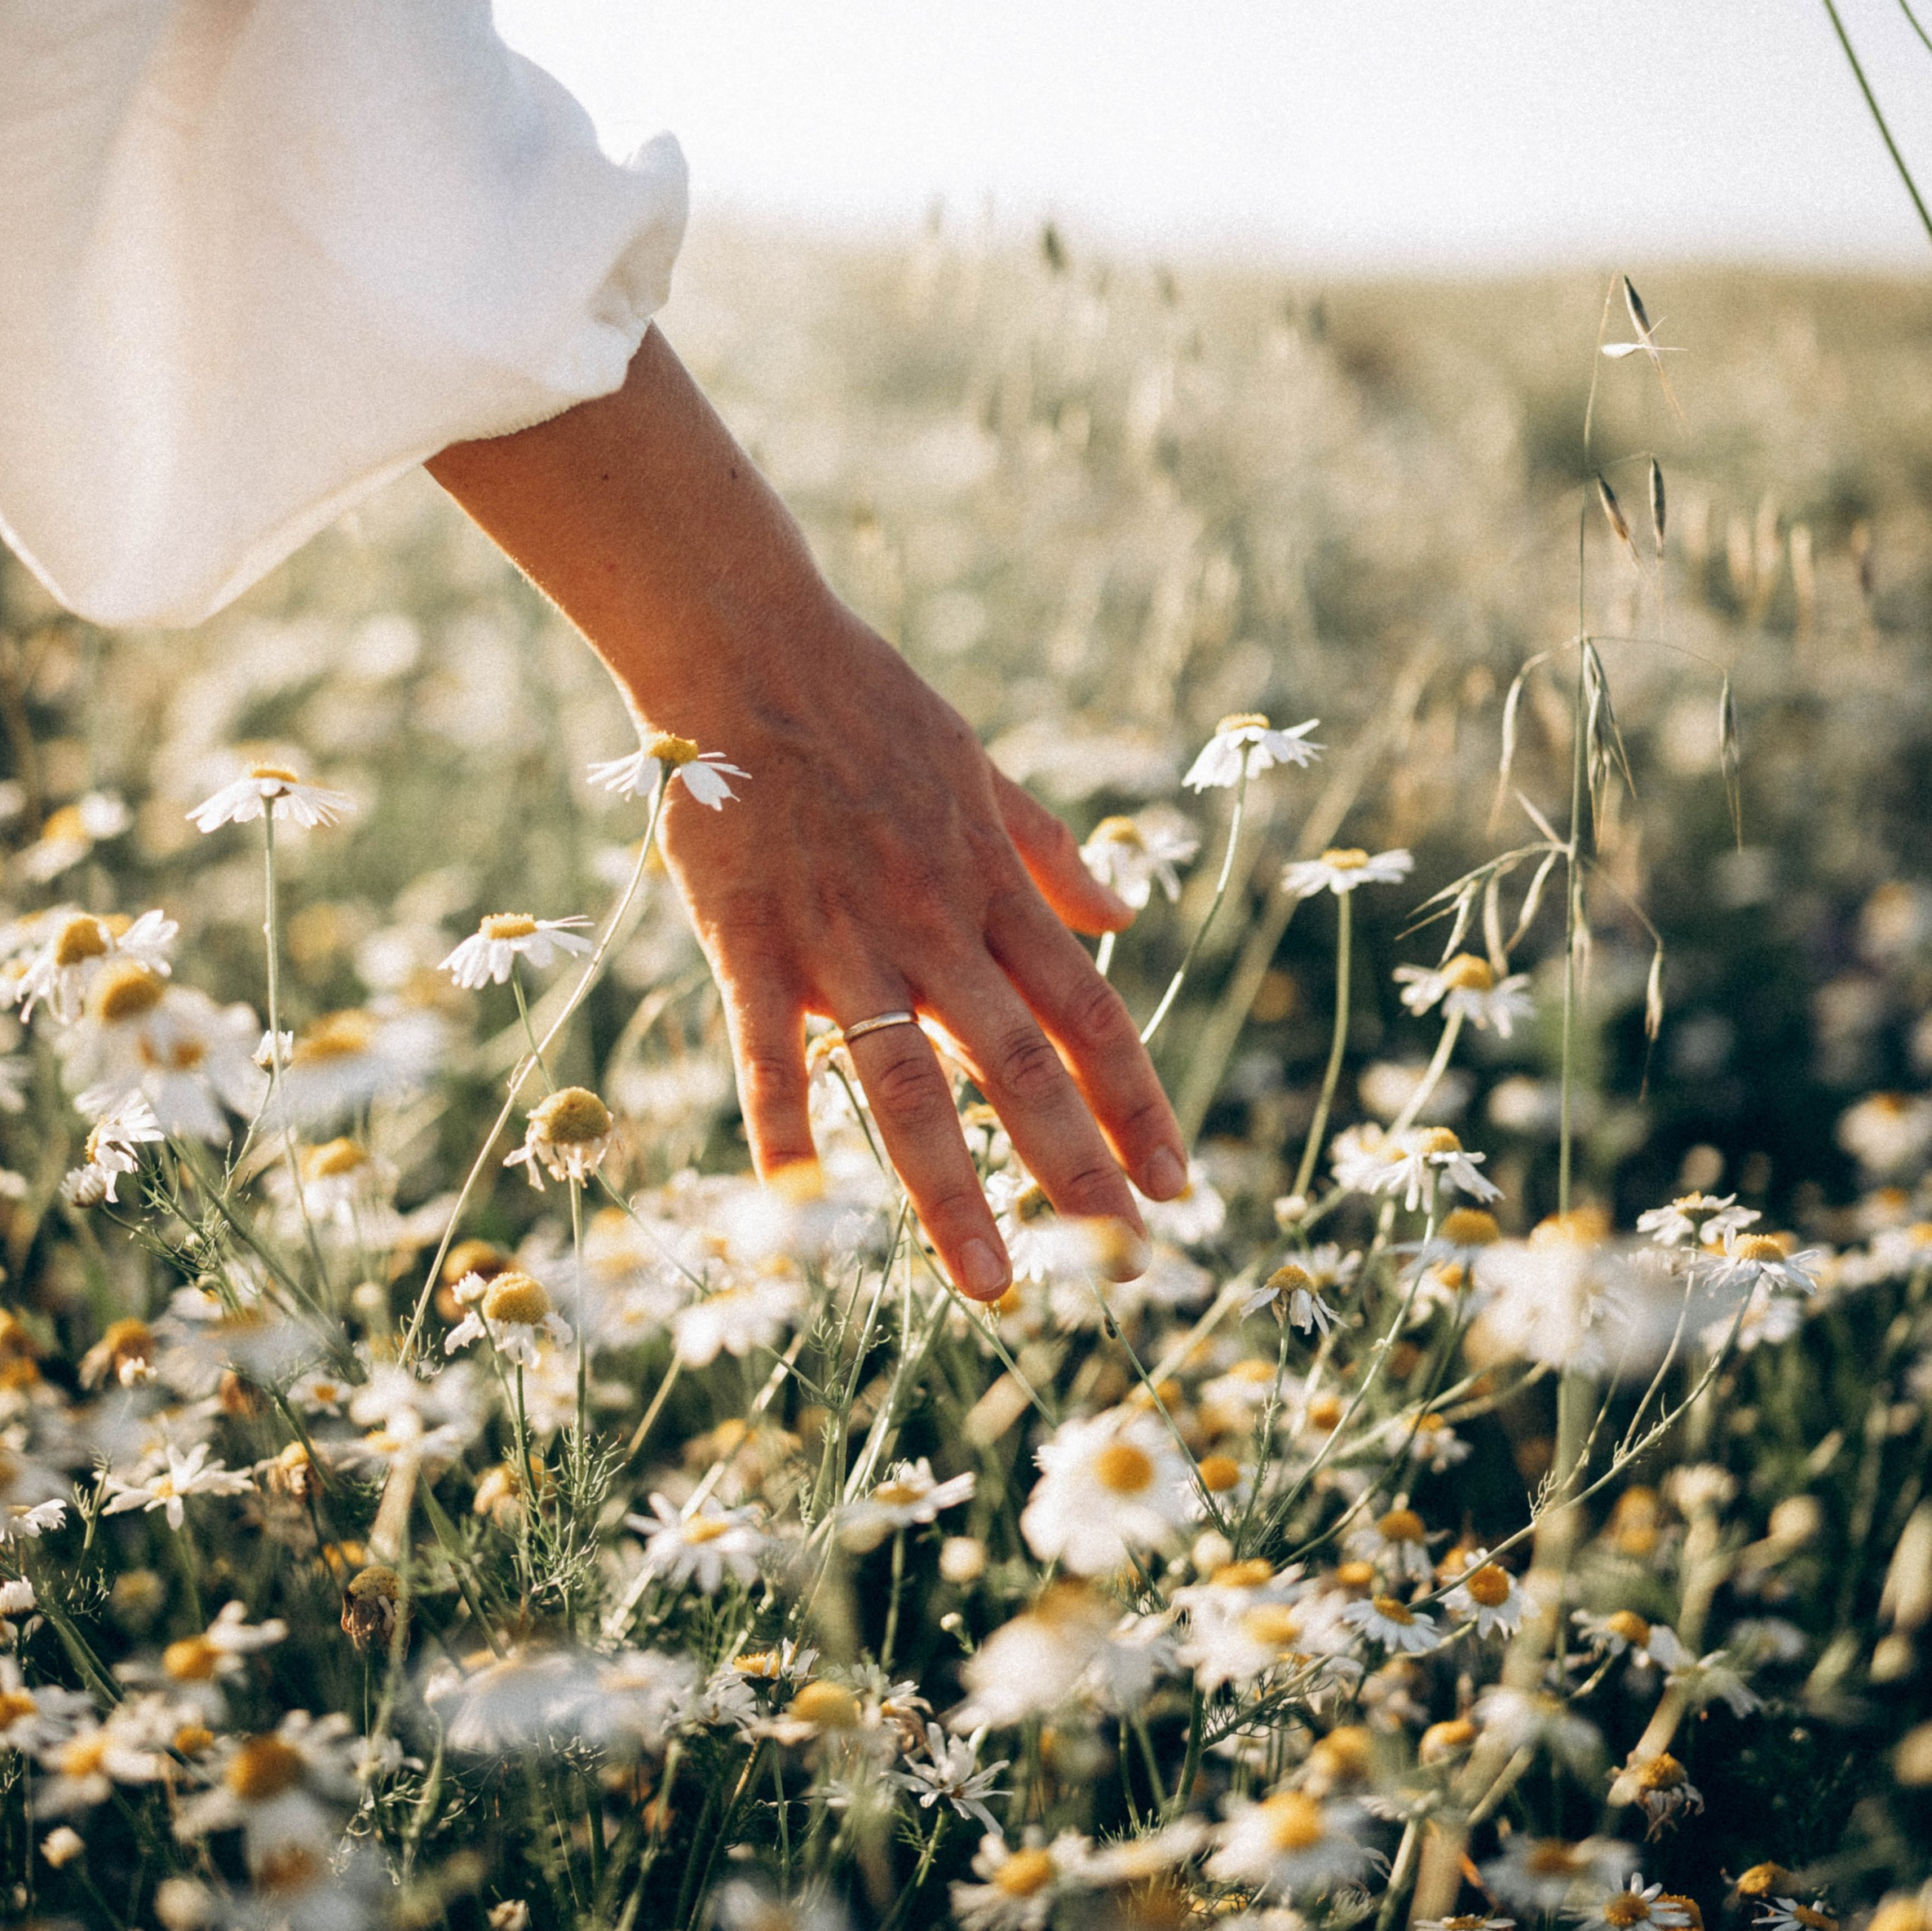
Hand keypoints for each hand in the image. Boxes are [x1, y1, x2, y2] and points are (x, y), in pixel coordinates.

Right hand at [653, 594, 1188, 1297]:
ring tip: (992, 1283)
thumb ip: (1052, 852)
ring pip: (908, 1081)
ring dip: (951, 1188)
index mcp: (994, 889)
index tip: (1181, 1185)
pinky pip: (768, 1047)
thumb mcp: (983, 769)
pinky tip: (799, 1207)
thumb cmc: (868, 706)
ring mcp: (843, 938)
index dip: (1139, 1103)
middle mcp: (936, 926)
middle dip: (1076, 1170)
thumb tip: (1126, 915)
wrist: (751, 647)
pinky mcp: (751, 938)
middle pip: (1022, 1065)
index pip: (1090, 1015)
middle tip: (1122, 1264)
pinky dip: (784, 1123)